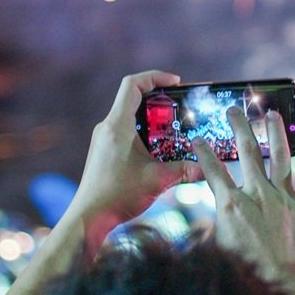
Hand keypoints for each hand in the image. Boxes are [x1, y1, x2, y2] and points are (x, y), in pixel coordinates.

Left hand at [64, 70, 201, 233]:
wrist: (89, 216)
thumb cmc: (116, 195)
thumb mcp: (157, 181)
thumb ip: (183, 171)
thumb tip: (206, 168)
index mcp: (117, 125)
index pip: (133, 85)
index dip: (155, 77)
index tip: (175, 82)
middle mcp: (107, 127)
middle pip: (133, 99)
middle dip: (158, 100)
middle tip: (180, 107)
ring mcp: (103, 139)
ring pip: (129, 116)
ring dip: (152, 119)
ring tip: (173, 129)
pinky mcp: (104, 151)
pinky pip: (125, 131)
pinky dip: (143, 133)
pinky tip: (159, 149)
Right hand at [192, 106, 294, 278]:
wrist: (281, 287)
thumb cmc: (244, 275)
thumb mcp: (216, 250)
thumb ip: (207, 233)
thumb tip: (199, 228)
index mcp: (231, 204)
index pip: (212, 170)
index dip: (203, 152)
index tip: (198, 138)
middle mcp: (258, 195)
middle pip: (247, 151)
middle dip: (239, 126)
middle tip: (234, 110)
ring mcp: (284, 199)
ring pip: (281, 156)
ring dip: (276, 133)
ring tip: (272, 115)